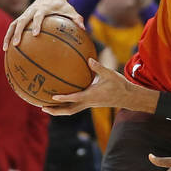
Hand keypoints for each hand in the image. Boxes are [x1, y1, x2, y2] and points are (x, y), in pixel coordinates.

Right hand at [4, 0, 84, 49]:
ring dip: (8, 36)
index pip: (38, 17)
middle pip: (21, 21)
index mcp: (42, 9)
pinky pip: (12, 27)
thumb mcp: (70, 9)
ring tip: (5, 49)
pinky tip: (7, 48)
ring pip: (13, 25)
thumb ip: (76, 18)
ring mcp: (25, 14)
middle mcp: (31, 11)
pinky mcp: (22, 17)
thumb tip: (84, 28)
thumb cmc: (61, 4)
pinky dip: (9, 36)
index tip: (35, 34)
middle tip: (17, 44)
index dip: (36, 25)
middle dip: (18, 33)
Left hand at [43, 57, 157, 115]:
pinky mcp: (90, 103)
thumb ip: (98, 67)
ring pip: (71, 111)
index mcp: (92, 96)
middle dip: (55, 111)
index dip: (64, 98)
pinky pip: (74, 107)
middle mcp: (88, 102)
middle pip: (69, 111)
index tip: (53, 97)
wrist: (127, 97)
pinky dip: (65, 105)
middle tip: (42, 108)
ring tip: (45, 107)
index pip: (75, 98)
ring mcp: (88, 104)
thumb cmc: (119, 85)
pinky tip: (59, 100)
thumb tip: (89, 59)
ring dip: (58, 111)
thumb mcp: (110, 74)